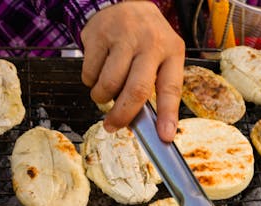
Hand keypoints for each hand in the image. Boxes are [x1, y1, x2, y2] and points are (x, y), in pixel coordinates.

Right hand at [80, 1, 184, 141]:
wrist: (125, 3)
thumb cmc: (144, 40)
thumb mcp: (160, 57)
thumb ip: (155, 88)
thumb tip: (148, 128)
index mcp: (171, 50)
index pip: (170, 88)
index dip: (167, 115)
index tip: (164, 137)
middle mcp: (150, 42)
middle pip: (136, 90)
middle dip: (123, 116)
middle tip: (112, 126)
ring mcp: (124, 37)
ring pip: (108, 84)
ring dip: (102, 98)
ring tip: (105, 91)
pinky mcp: (99, 35)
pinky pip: (89, 74)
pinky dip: (90, 81)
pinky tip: (98, 69)